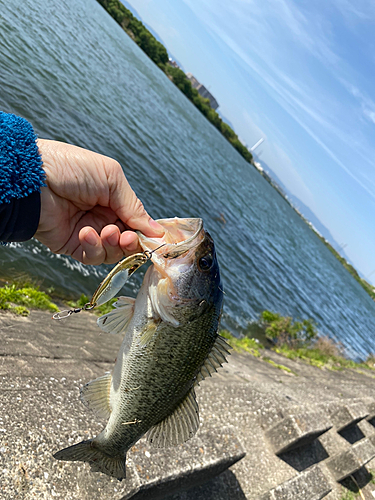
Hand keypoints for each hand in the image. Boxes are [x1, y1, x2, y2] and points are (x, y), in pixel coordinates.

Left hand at [34, 139, 163, 264]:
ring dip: (113, 245)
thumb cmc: (70, 168)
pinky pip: (93, 256)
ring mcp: (89, 232)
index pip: (137, 222)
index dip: (147, 232)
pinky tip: (86, 233)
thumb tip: (156, 230)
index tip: (157, 239)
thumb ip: (134, 206)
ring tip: (106, 231)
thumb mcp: (111, 178)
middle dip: (131, 241)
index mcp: (114, 199)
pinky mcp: (73, 245)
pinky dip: (94, 247)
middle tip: (128, 237)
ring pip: (113, 252)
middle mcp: (103, 216)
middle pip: (128, 241)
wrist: (32, 179)